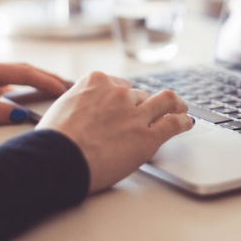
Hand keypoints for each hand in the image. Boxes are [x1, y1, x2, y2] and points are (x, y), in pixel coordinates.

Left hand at [0, 58, 68, 124]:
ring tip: (51, 89)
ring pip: (12, 76)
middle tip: (68, 85)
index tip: (66, 89)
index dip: (47, 81)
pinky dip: (15, 87)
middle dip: (46, 77)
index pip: (25, 73)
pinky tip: (17, 95)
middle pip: (22, 70)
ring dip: (32, 81)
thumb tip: (21, 115)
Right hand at [36, 71, 192, 193]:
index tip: (129, 103)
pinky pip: (173, 124)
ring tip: (181, 108)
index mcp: (96, 82)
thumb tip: (81, 111)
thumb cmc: (53, 140)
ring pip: (164, 101)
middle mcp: (119, 93)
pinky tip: (187, 123)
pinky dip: (183, 122)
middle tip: (151, 112)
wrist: (57, 159)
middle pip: (140, 95)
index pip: (120, 84)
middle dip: (144, 105)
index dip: (125, 97)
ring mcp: (136, 114)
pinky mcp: (148, 137)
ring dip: (174, 104)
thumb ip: (80, 104)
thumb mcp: (62, 107)